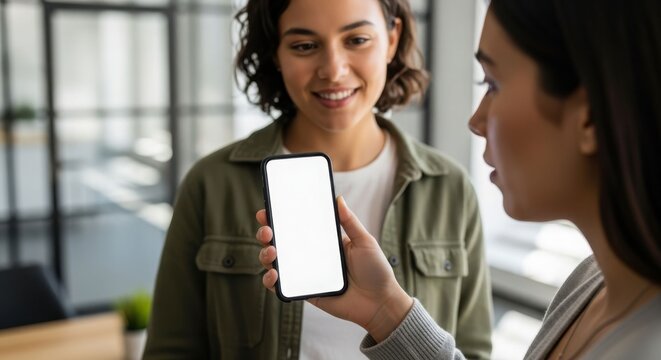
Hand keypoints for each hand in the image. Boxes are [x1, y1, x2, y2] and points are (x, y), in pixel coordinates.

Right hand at [255, 196, 412, 341]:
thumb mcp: (364, 241)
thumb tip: (338, 198)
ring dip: (266, 255)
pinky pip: (281, 287)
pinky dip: (271, 280)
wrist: (380, 302)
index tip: (267, 210)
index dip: (278, 217)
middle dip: (266, 233)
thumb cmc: (376, 270)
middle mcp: (310, 255)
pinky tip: (273, 275)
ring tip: (271, 252)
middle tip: (267, 230)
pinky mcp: (305, 292)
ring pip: (275, 263)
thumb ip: (350, 221)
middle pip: (279, 242)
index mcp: (322, 240)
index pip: (295, 226)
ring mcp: (305, 274)